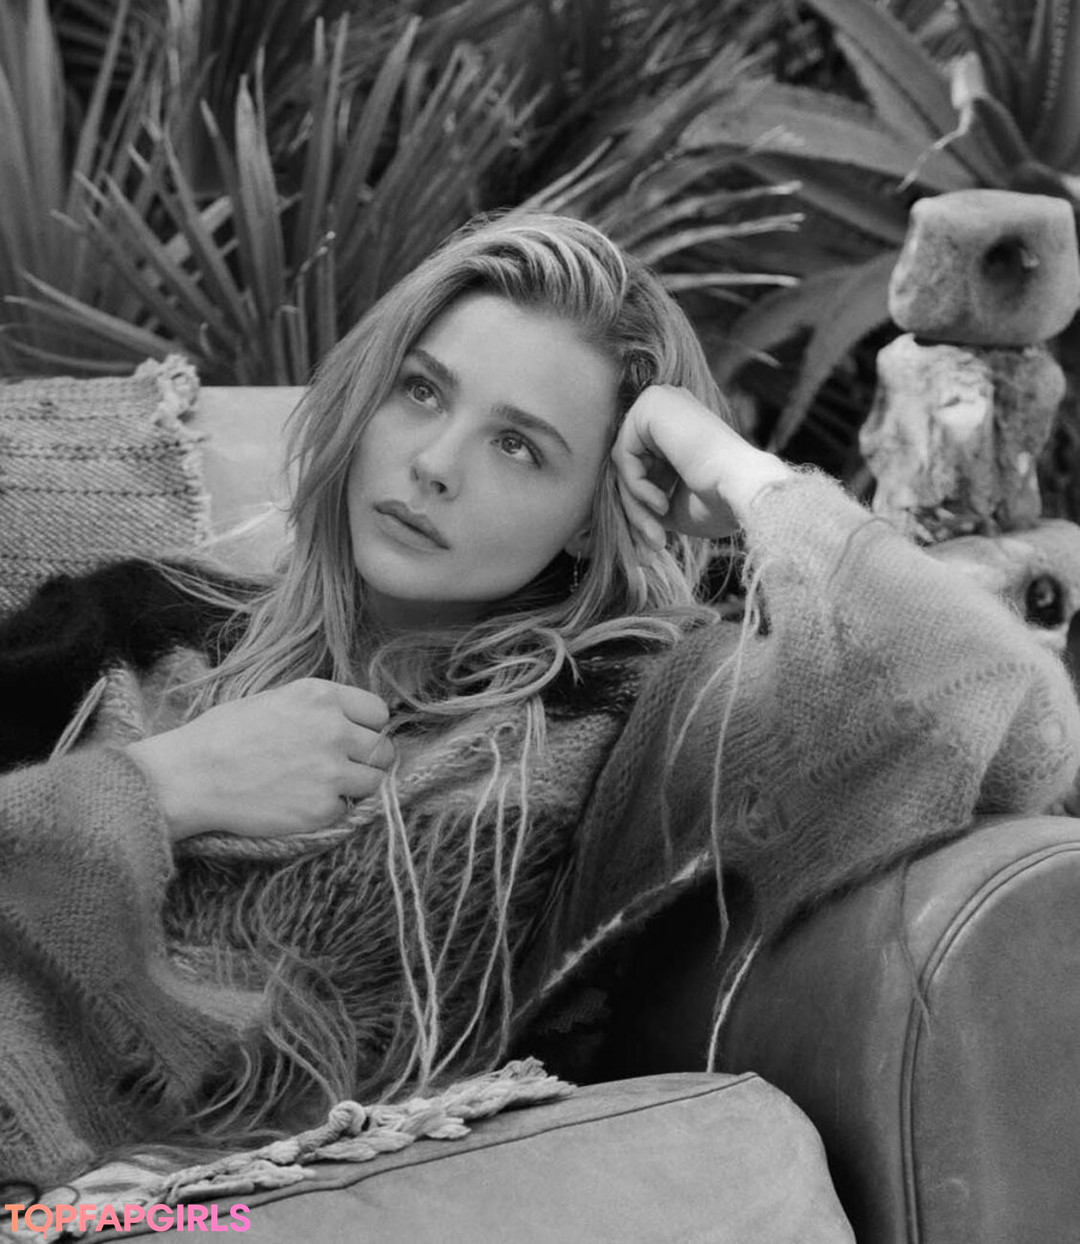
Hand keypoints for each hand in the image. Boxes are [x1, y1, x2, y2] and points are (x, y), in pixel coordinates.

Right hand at [127, 678, 393, 841]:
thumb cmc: (224, 735)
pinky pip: (346, 810)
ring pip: (374, 782)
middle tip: (343, 768)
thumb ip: (320, 709)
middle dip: (368, 760)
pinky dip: (330, 811)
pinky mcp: (322, 809)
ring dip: (356, 787)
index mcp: (322, 696)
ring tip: (322, 786)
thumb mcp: (276, 699)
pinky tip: (300, 803)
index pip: (378, 713)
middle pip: (383, 749)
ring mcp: (331, 771)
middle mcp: (334, 729)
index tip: (355, 739)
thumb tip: (352, 723)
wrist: (191, 776)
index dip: (368, 728)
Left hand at [612, 385, 793, 548]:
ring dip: (636, 504)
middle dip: (637, 509)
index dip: (644, 506)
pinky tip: (661, 502)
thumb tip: (622, 508)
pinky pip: (623, 455)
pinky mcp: (649, 405)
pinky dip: (636, 487)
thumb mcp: (673, 502)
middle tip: (652, 543)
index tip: (657, 541)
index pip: (643, 466)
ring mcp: (659, 400)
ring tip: (657, 531)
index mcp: (679, 424)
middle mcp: (670, 405)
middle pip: (631, 464)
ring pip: (624, 463)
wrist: (743, 491)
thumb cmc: (719, 502)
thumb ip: (645, 495)